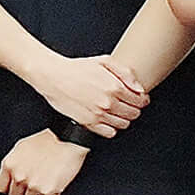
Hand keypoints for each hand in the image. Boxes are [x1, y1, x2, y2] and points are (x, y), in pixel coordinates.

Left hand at [0, 130, 89, 194]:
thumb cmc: (48, 140)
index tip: (15, 187)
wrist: (67, 140)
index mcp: (9, 165)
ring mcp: (32, 185)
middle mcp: (19, 176)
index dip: (9, 188)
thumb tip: (11, 175)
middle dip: (23, 193)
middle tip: (32, 186)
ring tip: (44, 185)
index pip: (0, 187)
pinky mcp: (47, 191)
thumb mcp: (21, 148)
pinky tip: (54, 184)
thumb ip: (14, 164)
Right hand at [25, 51, 147, 137]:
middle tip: (126, 104)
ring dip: (123, 119)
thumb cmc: (76, 68)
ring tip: (115, 110)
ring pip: (124, 124)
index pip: (140, 101)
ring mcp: (98, 114)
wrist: (53, 76)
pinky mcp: (88, 123)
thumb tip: (140, 89)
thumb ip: (126, 73)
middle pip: (134, 114)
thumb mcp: (104, 61)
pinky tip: (106, 118)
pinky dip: (111, 127)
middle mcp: (108, 103)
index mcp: (115, 87)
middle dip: (133, 109)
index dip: (141, 100)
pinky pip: (110, 133)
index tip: (137, 98)